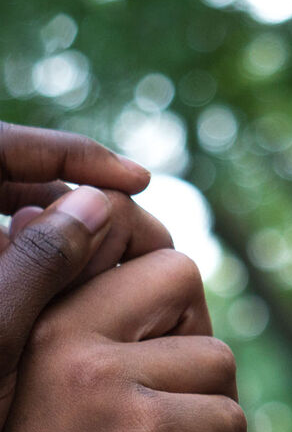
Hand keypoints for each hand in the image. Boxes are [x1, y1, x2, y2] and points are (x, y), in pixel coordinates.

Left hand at [0, 122, 171, 431]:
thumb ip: (41, 261)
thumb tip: (96, 205)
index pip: (8, 147)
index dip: (81, 156)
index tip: (138, 179)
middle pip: (9, 176)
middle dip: (72, 194)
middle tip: (124, 223)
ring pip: (4, 214)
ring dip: (57, 227)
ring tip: (103, 254)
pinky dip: (33, 255)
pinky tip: (66, 283)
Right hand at [0, 249, 248, 431]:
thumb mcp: (54, 385)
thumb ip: (86, 310)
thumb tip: (86, 211)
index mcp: (37, 321)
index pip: (118, 227)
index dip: (155, 253)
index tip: (169, 302)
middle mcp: (63, 339)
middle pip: (180, 273)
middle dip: (192, 328)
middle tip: (181, 384)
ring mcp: (105, 385)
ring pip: (217, 357)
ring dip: (213, 406)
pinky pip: (230, 417)